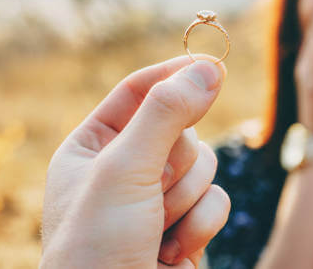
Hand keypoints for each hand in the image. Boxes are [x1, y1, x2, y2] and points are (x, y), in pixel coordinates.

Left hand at [40, 54, 230, 268]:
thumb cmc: (97, 246)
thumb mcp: (124, 169)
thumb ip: (166, 114)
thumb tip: (208, 68)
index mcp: (93, 146)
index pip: (138, 91)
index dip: (173, 74)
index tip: (211, 63)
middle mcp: (125, 168)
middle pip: (181, 129)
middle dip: (174, 163)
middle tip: (151, 190)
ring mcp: (158, 197)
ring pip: (206, 164)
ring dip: (186, 198)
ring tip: (155, 229)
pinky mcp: (187, 224)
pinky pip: (218, 200)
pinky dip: (200, 224)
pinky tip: (169, 251)